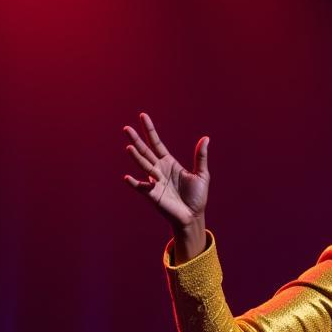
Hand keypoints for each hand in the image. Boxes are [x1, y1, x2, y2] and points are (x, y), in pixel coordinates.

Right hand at [123, 113, 209, 230]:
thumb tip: (206, 138)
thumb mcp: (202, 174)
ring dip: (136, 157)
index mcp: (169, 163)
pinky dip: (134, 183)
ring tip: (129, 147)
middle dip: (136, 140)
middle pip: (145, 151)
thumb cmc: (197, 196)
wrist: (193, 216)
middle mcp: (159, 170)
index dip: (150, 130)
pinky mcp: (153, 195)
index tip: (143, 116)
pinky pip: (141, 187)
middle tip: (126, 128)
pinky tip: (127, 177)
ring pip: (143, 166)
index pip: (157, 143)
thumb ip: (200, 157)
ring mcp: (154, 182)